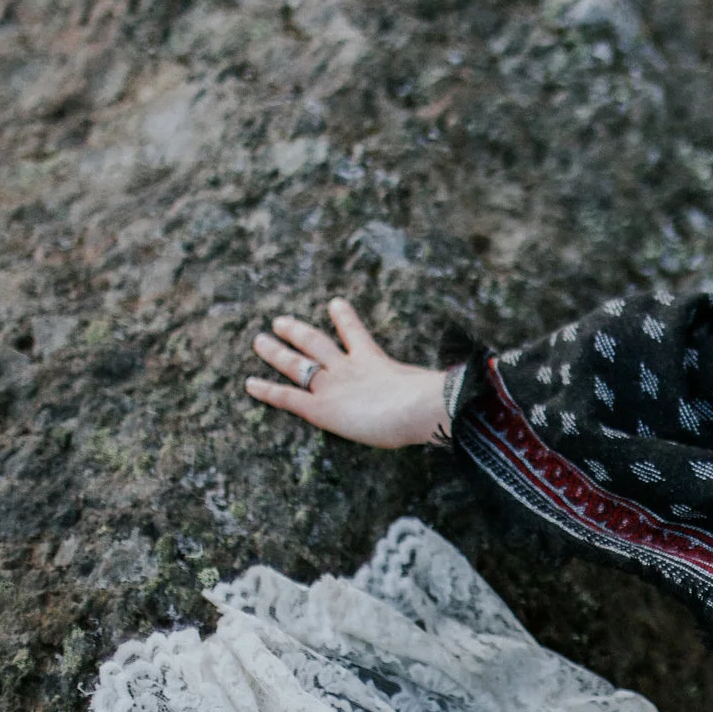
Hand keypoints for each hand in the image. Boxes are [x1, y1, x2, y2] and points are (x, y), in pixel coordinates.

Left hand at [245, 298, 450, 448]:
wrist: (420, 409)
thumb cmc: (433, 403)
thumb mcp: (433, 389)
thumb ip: (435, 386)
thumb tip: (464, 384)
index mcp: (375, 361)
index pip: (355, 334)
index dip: (344, 318)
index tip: (335, 303)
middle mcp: (348, 369)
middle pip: (316, 344)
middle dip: (297, 332)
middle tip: (280, 320)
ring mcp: (332, 386)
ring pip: (297, 363)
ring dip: (277, 351)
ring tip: (259, 339)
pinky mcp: (321, 408)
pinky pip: (288, 396)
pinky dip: (267, 390)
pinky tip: (248, 384)